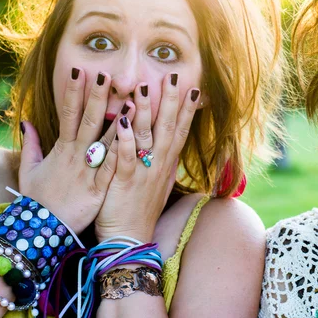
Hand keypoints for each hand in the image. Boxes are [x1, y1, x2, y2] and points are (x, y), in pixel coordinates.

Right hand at [19, 69, 125, 233]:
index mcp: (62, 149)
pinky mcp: (99, 189)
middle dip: (97, 97)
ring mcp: (89, 172)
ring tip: (134, 100)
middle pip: (88, 122)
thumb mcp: (30, 171)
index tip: (80, 71)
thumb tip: (27, 122)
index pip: (68, 114)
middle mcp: (76, 157)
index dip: (74, 92)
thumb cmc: (39, 201)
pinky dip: (123, 153)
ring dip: (120, 121)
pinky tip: (135, 140)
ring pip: (107, 142)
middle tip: (106, 74)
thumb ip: (31, 145)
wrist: (43, 232)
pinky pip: (113, 168)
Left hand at [95, 73, 199, 242]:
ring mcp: (143, 172)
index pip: (180, 132)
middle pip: (168, 128)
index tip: (193, 90)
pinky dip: (125, 138)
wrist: (130, 240)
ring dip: (148, 110)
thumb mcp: (155, 184)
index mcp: (165, 165)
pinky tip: (123, 120)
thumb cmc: (139, 211)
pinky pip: (126, 156)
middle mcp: (158, 165)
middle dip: (171, 101)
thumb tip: (167, 148)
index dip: (187, 111)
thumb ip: (159, 163)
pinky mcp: (124, 181)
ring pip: (147, 136)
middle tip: (174, 77)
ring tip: (148, 86)